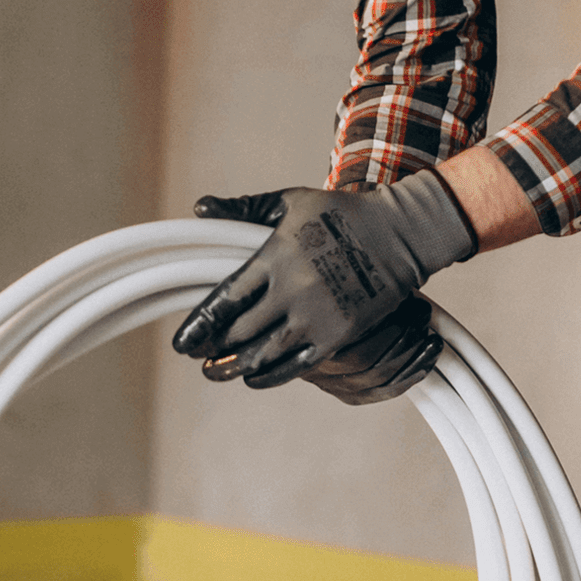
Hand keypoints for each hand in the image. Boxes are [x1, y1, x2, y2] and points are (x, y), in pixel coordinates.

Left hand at [173, 171, 474, 391]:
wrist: (398, 235)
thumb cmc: (340, 214)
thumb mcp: (289, 203)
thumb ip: (243, 210)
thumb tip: (200, 210)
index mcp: (275, 256)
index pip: (226, 299)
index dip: (200, 324)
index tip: (182, 341)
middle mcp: (292, 290)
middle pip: (240, 331)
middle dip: (213, 348)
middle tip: (197, 357)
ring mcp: (316, 317)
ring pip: (265, 354)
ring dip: (235, 367)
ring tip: (216, 372)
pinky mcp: (338, 336)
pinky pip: (297, 365)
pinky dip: (271, 375)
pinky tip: (254, 378)